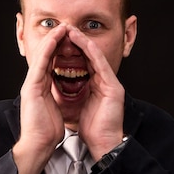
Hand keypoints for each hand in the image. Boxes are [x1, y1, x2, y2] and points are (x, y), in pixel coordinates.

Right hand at [13, 24, 68, 173]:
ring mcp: (31, 84)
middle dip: (56, 40)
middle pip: (47, 56)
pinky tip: (55, 39)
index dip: (60, 50)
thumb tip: (63, 95)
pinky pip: (41, 63)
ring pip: (43, 55)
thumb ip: (57, 98)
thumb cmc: (47, 132)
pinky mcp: (31, 87)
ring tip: (62, 26)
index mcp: (41, 89)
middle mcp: (35, 83)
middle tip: (66, 27)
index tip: (70, 40)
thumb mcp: (56, 110)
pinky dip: (48, 49)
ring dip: (52, 39)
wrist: (38, 145)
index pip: (52, 64)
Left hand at [66, 26, 125, 160]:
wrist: (102, 145)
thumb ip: (73, 93)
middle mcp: (106, 83)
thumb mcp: (78, 107)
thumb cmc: (92, 131)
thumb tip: (60, 85)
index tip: (59, 41)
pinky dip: (91, 52)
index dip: (72, 51)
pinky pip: (101, 65)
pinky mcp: (114, 88)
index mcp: (97, 87)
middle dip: (77, 42)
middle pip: (90, 57)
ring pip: (96, 57)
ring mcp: (111, 84)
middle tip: (64, 29)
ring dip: (83, 42)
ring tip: (71, 31)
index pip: (84, 64)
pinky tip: (82, 43)